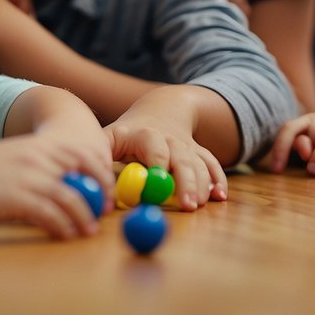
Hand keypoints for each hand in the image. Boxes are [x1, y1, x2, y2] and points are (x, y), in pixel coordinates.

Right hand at [0, 131, 112, 239]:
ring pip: (71, 198)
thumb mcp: (18, 156)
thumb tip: (68, 180)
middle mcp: (40, 158)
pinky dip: (63, 226)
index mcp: (42, 145)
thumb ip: (42, 163)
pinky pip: (50, 215)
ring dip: (85, 216)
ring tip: (89, 230)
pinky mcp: (18, 199)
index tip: (107, 190)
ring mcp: (30, 178)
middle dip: (99, 195)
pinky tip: (67, 235)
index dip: (101, 173)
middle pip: (84, 175)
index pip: (84, 154)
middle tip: (105, 212)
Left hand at [104, 93, 228, 211]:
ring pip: (198, 163)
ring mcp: (187, 146)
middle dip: (185, 181)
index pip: (153, 144)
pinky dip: (218, 179)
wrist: (161, 109)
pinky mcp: (200, 153)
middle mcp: (170, 139)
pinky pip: (212, 164)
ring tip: (199, 204)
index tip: (159, 178)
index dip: (157, 161)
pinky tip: (220, 196)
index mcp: (144, 134)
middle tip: (187, 205)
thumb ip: (100, 157)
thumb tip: (94, 188)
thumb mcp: (108, 137)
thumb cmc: (128, 133)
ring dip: (202, 184)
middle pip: (180, 158)